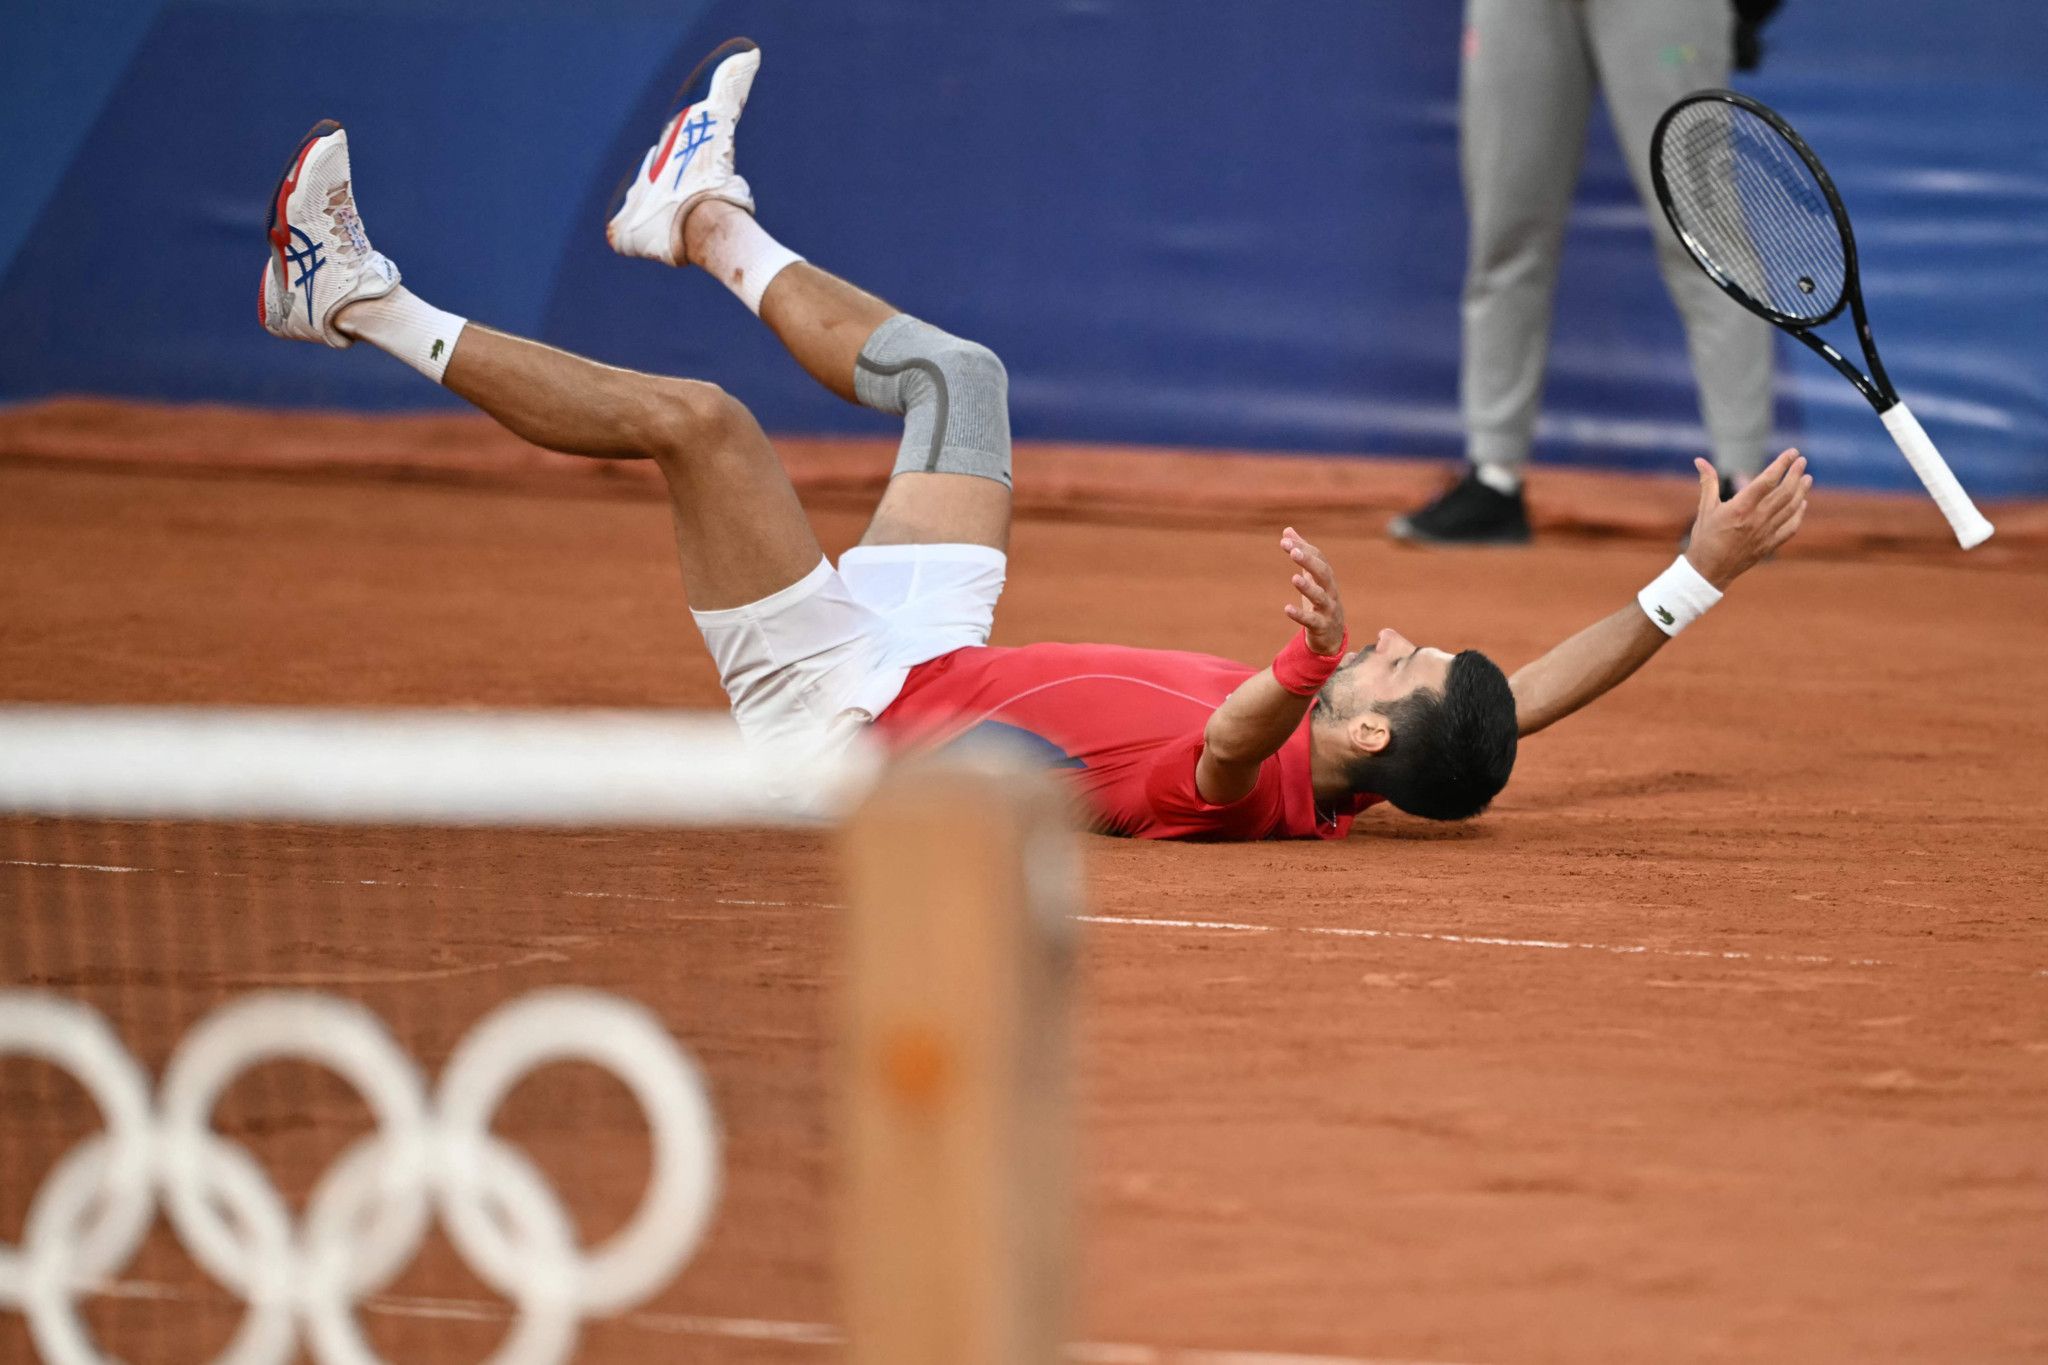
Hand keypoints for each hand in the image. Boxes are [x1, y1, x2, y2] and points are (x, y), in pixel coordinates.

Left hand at [1280, 526, 1346, 653]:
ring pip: (1320, 597)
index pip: (1318, 558)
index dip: (1303, 548)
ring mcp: (1328, 609)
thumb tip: (1287, 530)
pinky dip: (1300, 615)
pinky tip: (1287, 609)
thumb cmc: (1319, 600)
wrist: (1332, 635)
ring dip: (1307, 588)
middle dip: (1309, 562)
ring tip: (1294, 578)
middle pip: (1323, 574)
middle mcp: (1330, 591)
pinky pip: (1311, 620)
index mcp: (1327, 577)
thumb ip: (1301, 554)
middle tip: (1293, 552)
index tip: (1285, 539)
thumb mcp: (1311, 577)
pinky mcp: (1321, 626)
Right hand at [1682, 450, 1811, 587]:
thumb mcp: (1705, 508)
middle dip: (1795, 474)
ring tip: (1807, 478)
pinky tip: (1802, 504)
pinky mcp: (1769, 545)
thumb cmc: (1704, 537)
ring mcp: (1765, 533)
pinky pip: (1791, 527)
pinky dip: (1799, 514)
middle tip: (1802, 461)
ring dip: (1801, 491)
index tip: (1792, 452)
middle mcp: (1756, 519)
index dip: (1781, 464)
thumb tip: (1700, 460)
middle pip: (1784, 492)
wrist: (1708, 571)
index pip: (1767, 480)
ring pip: (1791, 508)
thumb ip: (1707, 482)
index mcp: (1740, 507)